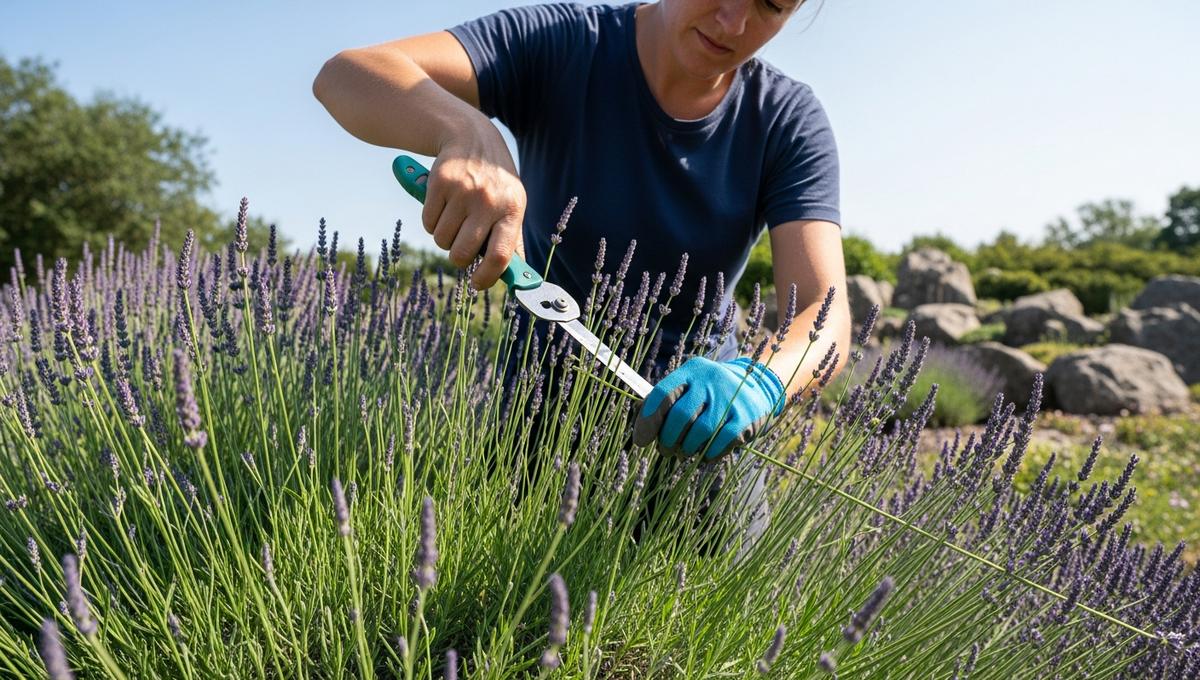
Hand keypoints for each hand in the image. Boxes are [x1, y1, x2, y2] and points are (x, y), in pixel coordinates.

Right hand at [425, 123, 526, 289]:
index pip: (500, 256)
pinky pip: (428, 223)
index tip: (478, 284)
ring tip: (455, 221)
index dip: (487, 277)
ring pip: (442, 239)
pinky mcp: (439, 183)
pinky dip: (431, 222)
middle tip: (461, 250)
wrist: (472, 138)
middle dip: (459, 258)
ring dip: (444, 238)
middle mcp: (488, 201)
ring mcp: (462, 191)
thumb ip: (512, 239)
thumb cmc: (495, 182)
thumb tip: (517, 277)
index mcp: (511, 210)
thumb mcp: (512, 204)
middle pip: (463, 252)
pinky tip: (443, 207)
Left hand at [632, 356, 785, 459]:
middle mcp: (711, 379)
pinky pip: (721, 442)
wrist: (758, 386)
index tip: (641, 441)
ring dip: (687, 449)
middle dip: (668, 439)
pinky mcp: (746, 417)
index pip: (662, 394)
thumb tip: (640, 430)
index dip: (647, 421)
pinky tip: (704, 455)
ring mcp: (731, 397)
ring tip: (683, 453)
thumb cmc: (711, 393)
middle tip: (665, 450)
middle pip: (680, 415)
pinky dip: (708, 454)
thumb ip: (665, 403)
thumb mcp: (690, 387)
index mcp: (692, 370)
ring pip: (700, 431)